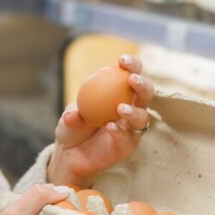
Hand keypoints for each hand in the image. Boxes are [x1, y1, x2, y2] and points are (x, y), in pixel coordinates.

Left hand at [47, 55, 154, 187]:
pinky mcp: (128, 147)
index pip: (132, 75)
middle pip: (146, 95)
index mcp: (119, 94)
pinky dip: (120, 132)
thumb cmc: (72, 127)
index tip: (122, 60)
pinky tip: (110, 127)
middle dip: (143, 85)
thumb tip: (74, 114)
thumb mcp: (68, 118)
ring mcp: (131, 129)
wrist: (70, 154)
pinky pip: (128, 139)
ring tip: (120, 108)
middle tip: (132, 79)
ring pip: (142, 118)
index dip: (132, 65)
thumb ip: (73, 115)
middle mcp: (131, 109)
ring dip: (134, 112)